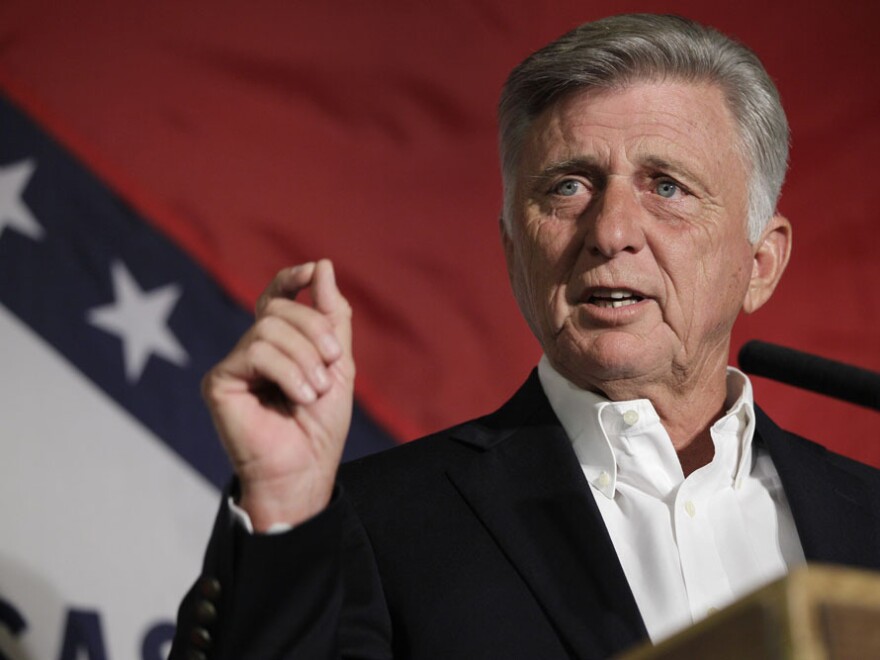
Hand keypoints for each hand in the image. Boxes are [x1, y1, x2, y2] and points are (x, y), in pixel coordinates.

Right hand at [202, 260, 354, 529]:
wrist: (306, 470)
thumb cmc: (320, 425)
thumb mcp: (338, 364)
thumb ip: (330, 316)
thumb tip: (322, 265)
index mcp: (279, 345)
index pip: (276, 296)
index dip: (291, 278)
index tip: (313, 270)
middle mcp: (252, 350)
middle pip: (280, 309)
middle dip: (315, 331)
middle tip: (333, 367)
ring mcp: (234, 364)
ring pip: (268, 327)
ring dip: (304, 357)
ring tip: (315, 391)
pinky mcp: (219, 381)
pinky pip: (256, 352)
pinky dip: (287, 370)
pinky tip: (300, 396)